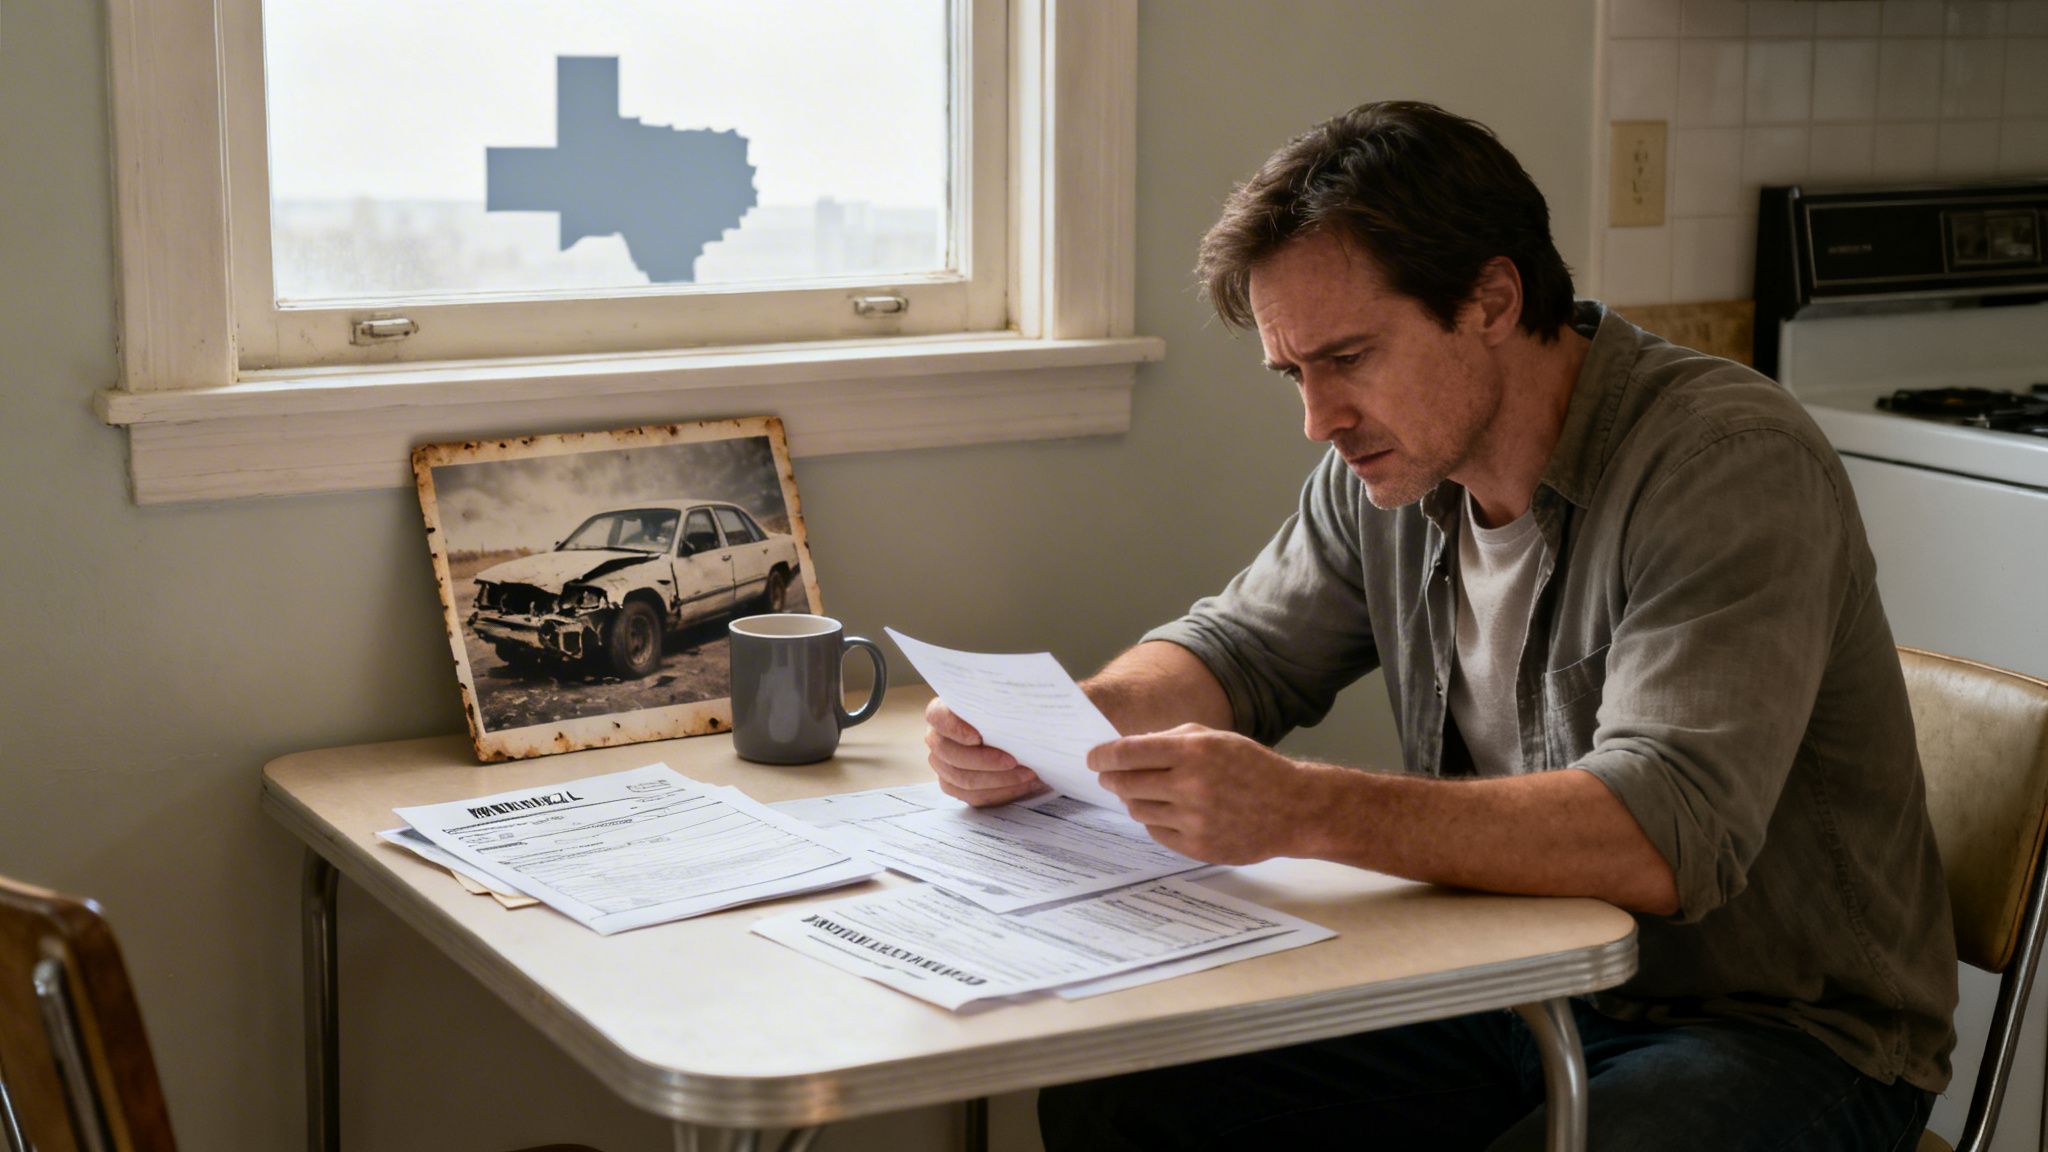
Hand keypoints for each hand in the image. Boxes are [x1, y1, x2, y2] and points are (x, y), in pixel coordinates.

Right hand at [923, 697, 1047, 806]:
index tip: (978, 737)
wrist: (1014, 734)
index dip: (955, 728)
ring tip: (1027, 774)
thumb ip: (1000, 704)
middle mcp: (937, 738)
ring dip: (998, 779)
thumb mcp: (1003, 702)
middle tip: (1014, 760)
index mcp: (942, 712)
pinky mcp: (954, 786)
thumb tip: (1016, 711)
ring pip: (962, 779)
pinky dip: (1000, 792)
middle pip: (949, 753)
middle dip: (985, 760)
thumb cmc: (1007, 713)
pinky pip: (973, 796)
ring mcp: (943, 765)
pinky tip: (1021, 785)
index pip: (937, 716)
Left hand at [1090, 724, 1319, 863]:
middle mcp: (1190, 785)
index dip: (1103, 755)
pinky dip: (1155, 820)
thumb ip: (1171, 740)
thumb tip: (1128, 749)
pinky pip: (1156, 832)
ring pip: (1138, 809)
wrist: (1292, 809)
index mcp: (1193, 751)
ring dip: (1133, 799)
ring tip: (1144, 792)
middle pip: (1126, 783)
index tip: (1093, 758)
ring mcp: (1193, 819)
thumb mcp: (1216, 738)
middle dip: (1111, 778)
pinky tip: (1167, 812)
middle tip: (1108, 776)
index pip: (1128, 752)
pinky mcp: (1197, 846)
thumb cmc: (1252, 767)